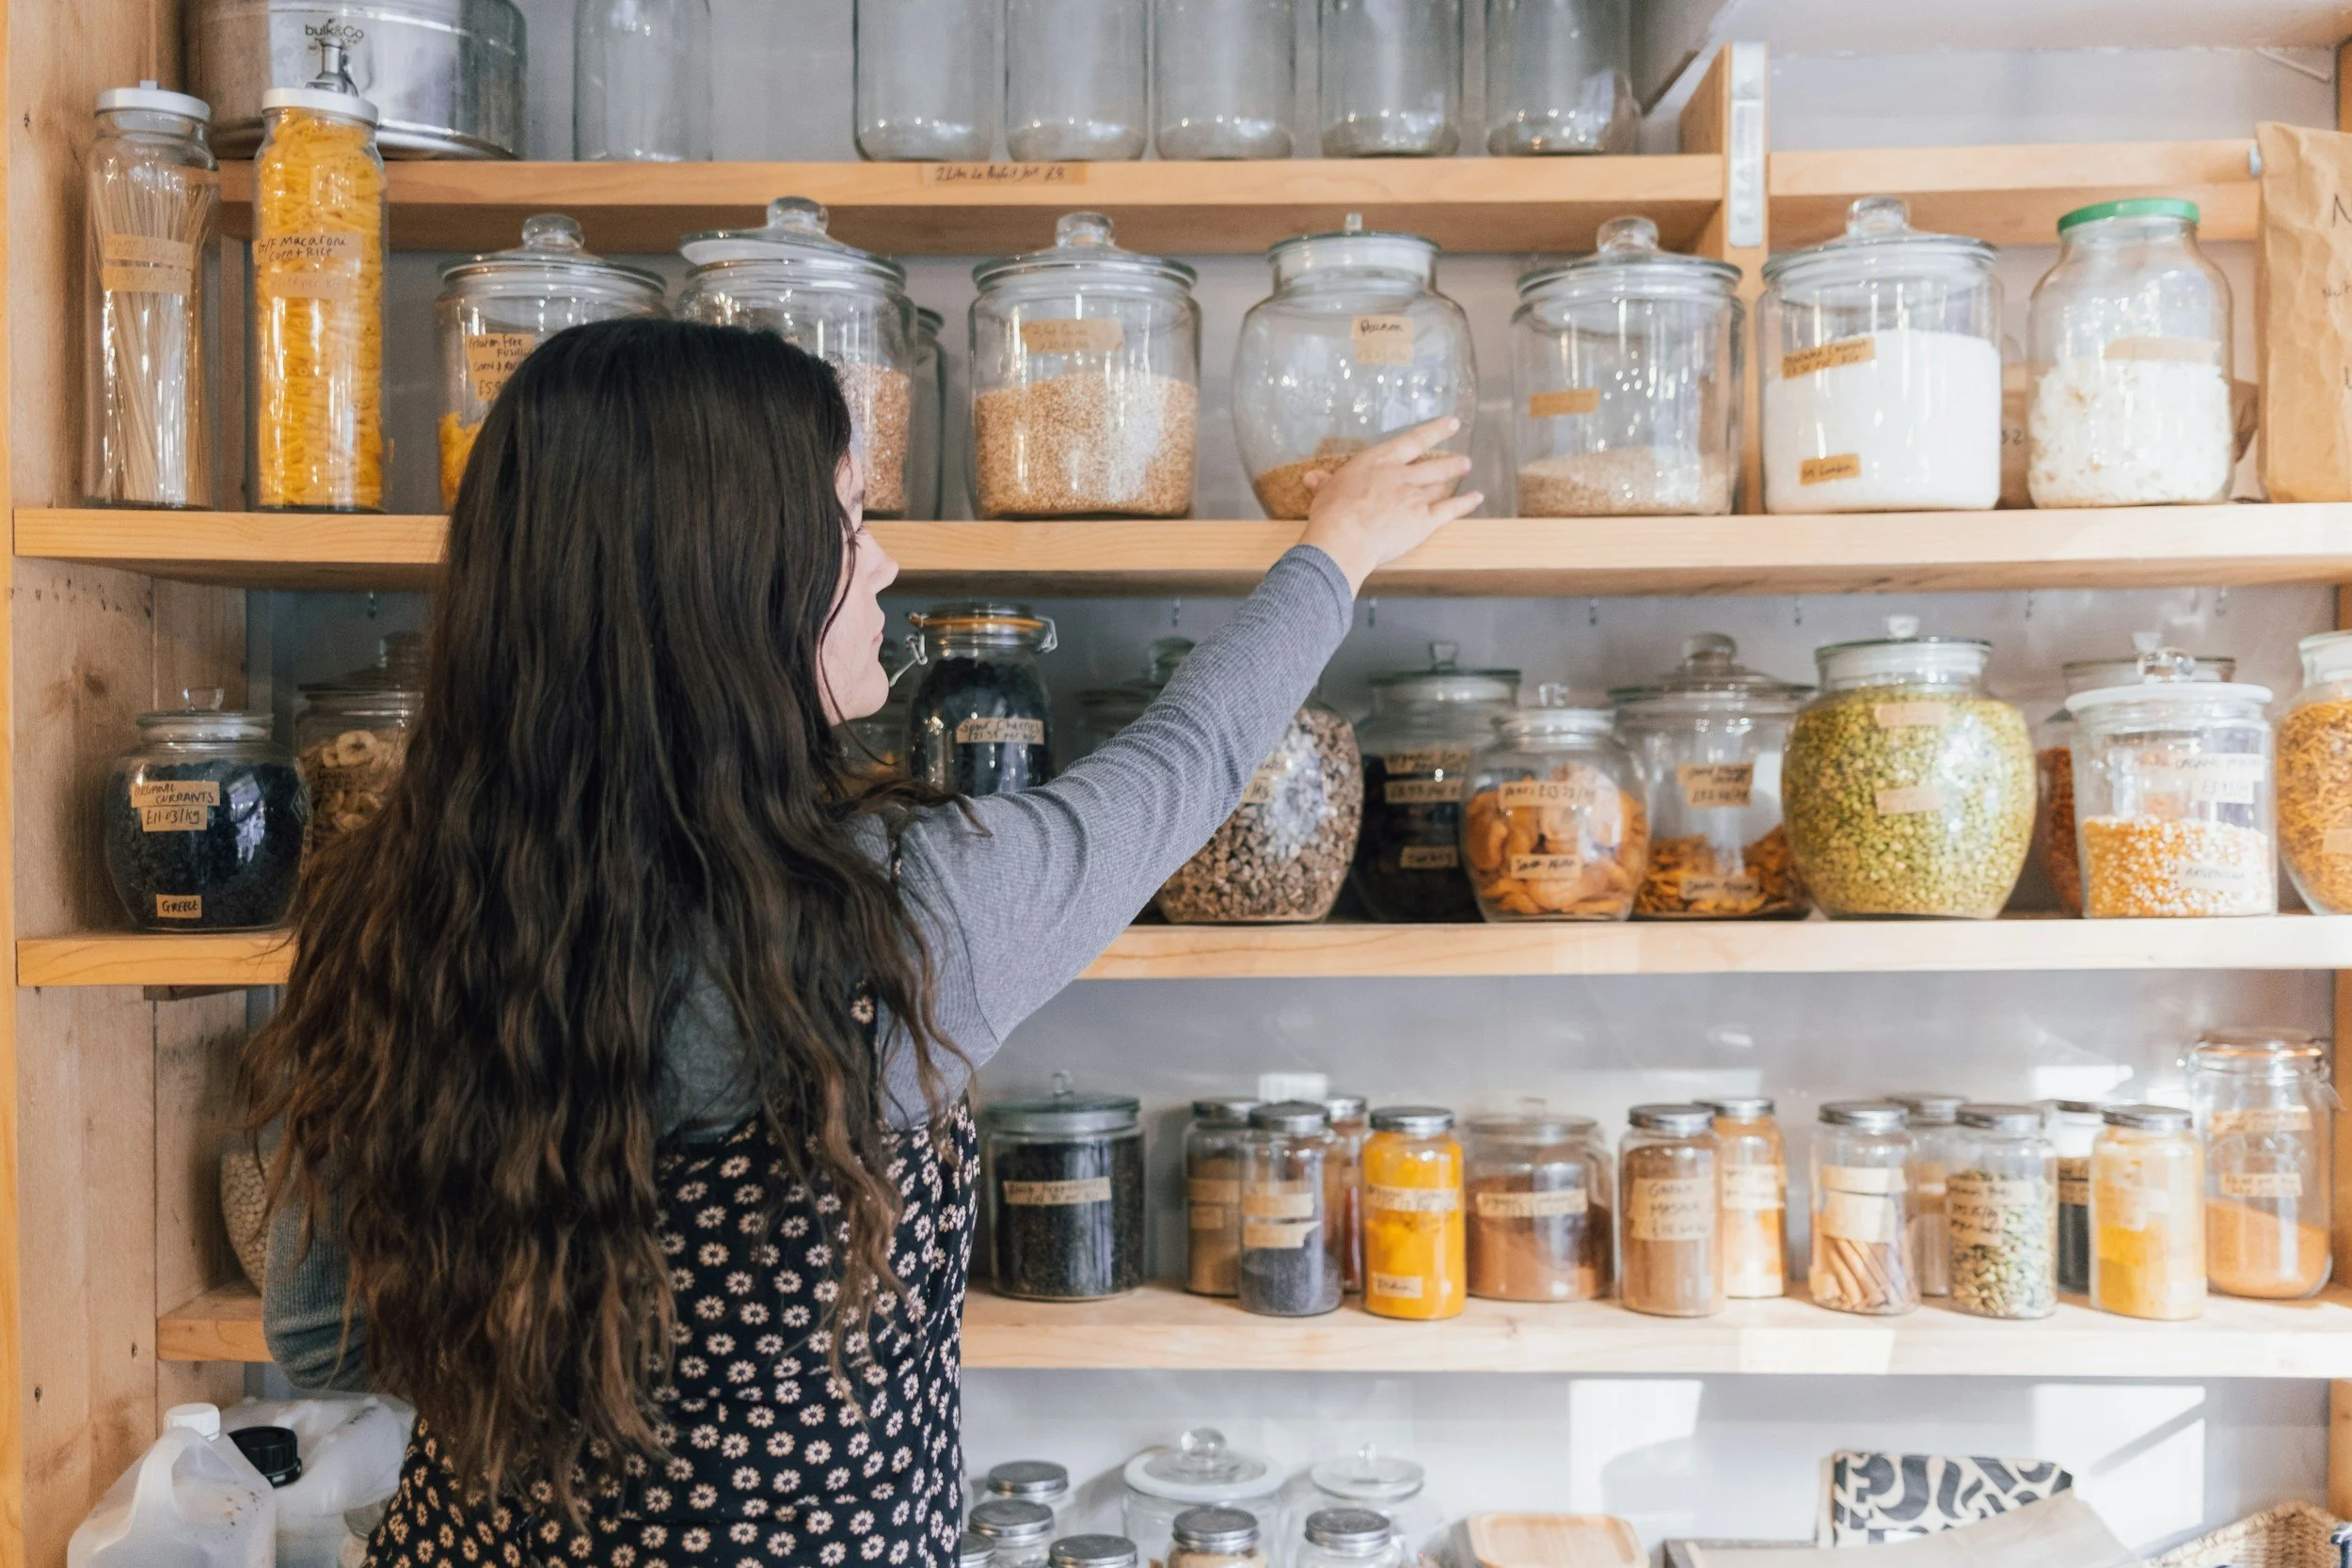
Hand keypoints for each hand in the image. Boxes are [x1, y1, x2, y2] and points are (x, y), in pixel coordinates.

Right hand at [1295, 418, 1481, 593]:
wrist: (1345, 536)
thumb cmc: (1332, 512)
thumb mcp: (1324, 492)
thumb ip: (1324, 483)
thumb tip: (1312, 477)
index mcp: (1379, 463)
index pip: (1411, 442)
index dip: (1433, 431)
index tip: (1450, 424)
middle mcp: (1401, 476)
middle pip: (1432, 464)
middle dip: (1449, 460)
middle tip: (1463, 457)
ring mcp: (1415, 497)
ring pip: (1440, 483)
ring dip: (1454, 476)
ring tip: (1465, 469)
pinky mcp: (1424, 521)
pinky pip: (1449, 510)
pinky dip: (1465, 503)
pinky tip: (1476, 498)